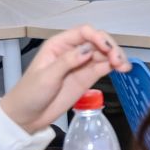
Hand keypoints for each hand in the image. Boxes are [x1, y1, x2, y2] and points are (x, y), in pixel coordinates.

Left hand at [0, 25, 130, 134]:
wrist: (26, 117)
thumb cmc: (29, 94)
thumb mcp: (46, 77)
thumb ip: (67, 62)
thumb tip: (88, 50)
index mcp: (59, 45)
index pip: (83, 32)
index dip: (97, 37)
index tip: (106, 49)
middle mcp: (73, 51)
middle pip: (98, 41)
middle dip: (111, 47)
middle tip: (118, 61)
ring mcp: (82, 64)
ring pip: (105, 53)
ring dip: (116, 57)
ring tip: (123, 67)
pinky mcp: (88, 77)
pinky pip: (105, 67)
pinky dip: (116, 66)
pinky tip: (123, 70)